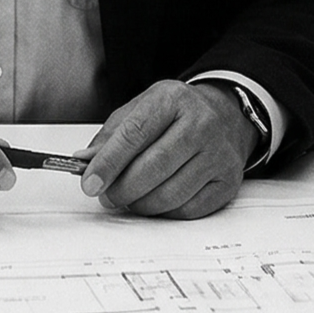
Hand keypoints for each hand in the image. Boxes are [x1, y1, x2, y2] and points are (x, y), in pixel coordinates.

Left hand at [81, 79, 251, 217]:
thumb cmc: (177, 114)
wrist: (226, 115)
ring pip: (171, 194)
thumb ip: (111, 135)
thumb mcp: (141, 109)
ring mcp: (218, 153)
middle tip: (108, 196)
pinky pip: (189, 209)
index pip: (134, 134)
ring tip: (130, 199)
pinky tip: (157, 201)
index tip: (90, 183)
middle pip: (153, 168)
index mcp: (172, 99)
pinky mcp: (228, 181)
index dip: (108, 163)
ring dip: (141, 204)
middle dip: (122, 189)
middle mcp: (200, 123)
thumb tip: (85, 161)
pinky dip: (165, 212)